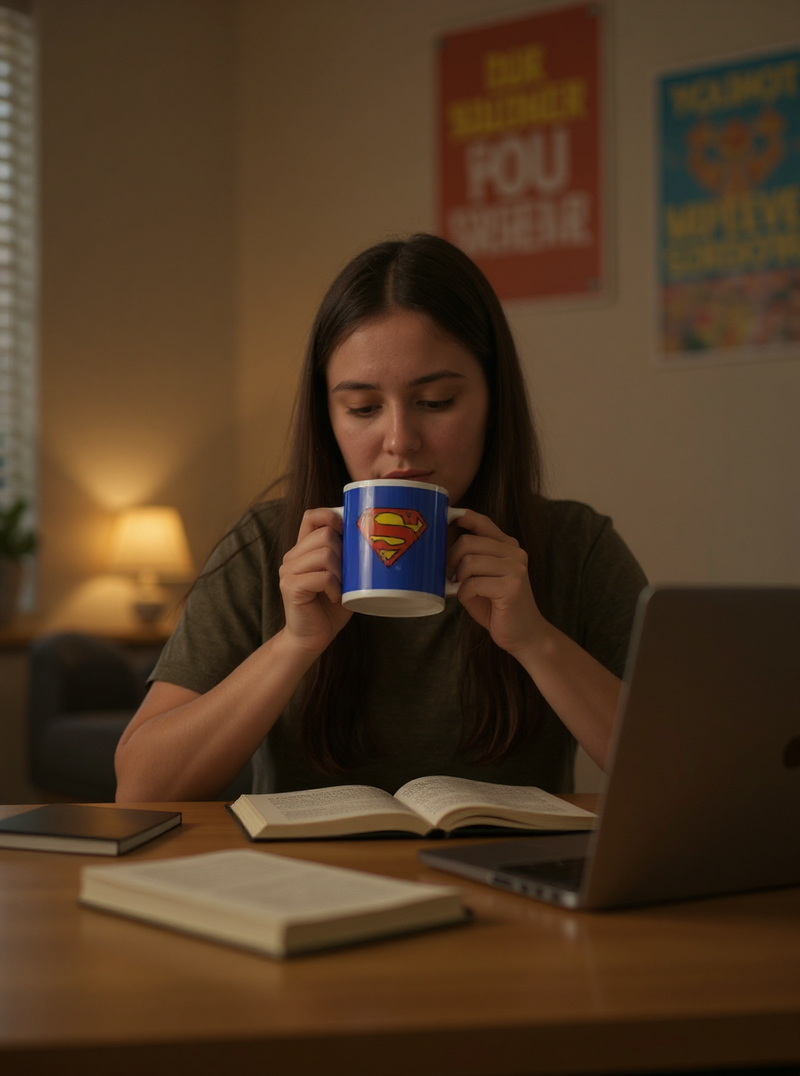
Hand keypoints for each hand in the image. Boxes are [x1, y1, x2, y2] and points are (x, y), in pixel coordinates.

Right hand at [278, 508, 352, 653]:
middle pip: (325, 534)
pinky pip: (321, 576)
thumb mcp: (343, 575)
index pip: (312, 516)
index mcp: (303, 549)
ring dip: (340, 573)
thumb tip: (370, 533)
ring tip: (340, 588)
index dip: (331, 517)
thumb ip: (346, 555)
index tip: (347, 534)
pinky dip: (334, 587)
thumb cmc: (332, 607)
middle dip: (344, 554)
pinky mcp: (290, 587)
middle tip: (345, 576)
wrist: (313, 638)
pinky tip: (334, 598)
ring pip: (325, 553)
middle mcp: (292, 556)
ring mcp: (288, 571)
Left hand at [447, 509, 545, 655]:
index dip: (463, 517)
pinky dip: (465, 594)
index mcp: (508, 546)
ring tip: (464, 589)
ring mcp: (515, 569)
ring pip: (469, 562)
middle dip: (452, 559)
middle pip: (468, 542)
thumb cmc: (497, 607)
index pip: (483, 522)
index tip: (448, 517)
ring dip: (459, 579)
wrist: (524, 635)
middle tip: (452, 576)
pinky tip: (472, 600)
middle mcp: (515, 553)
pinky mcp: (511, 586)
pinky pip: (472, 584)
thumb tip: (440, 547)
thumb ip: (469, 560)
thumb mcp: (482, 577)